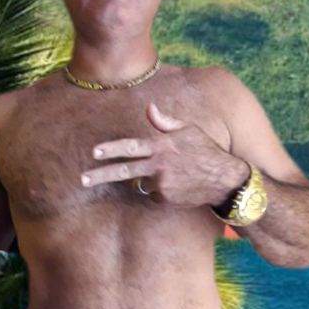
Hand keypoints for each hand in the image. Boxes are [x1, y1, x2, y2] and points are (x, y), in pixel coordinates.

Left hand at [81, 102, 247, 206]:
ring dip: (150, 180)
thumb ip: (165, 122)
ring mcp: (162, 184)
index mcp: (162, 145)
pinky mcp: (166, 199)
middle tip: (83, 179)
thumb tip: (149, 108)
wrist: (225, 179)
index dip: (111, 149)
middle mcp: (159, 165)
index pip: (130, 147)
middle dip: (101, 175)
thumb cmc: (207, 150)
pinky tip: (179, 186)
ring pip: (143, 183)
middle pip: (123, 171)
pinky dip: (162, 191)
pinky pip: (155, 195)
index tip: (94, 152)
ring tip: (174, 176)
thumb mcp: (189, 130)